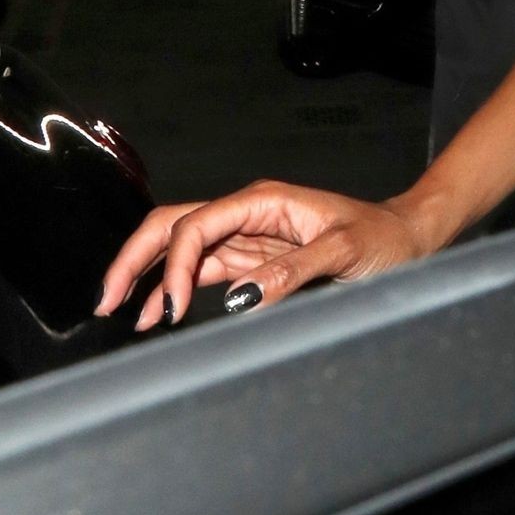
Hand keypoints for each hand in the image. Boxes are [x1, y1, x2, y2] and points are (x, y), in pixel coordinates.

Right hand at [94, 180, 431, 329]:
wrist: (406, 239)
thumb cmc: (382, 237)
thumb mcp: (344, 252)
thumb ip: (293, 272)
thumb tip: (241, 296)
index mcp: (264, 201)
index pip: (199, 224)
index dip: (176, 265)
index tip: (174, 309)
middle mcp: (248, 214)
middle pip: (174, 225)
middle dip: (136, 257)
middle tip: (108, 299)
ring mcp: (247, 238)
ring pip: (182, 249)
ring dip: (150, 276)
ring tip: (123, 314)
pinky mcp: (252, 260)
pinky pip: (203, 271)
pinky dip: (176, 288)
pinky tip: (158, 313)